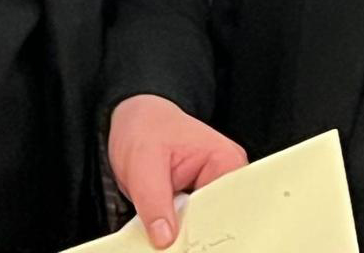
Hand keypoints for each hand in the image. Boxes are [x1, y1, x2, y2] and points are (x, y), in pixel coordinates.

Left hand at [108, 94, 246, 248]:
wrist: (134, 122)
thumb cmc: (144, 129)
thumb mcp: (142, 162)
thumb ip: (154, 201)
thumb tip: (165, 238)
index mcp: (226, 159)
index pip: (229, 208)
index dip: (207, 230)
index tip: (183, 241)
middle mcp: (226, 175)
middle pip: (219, 222)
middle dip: (193, 235)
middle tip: (166, 237)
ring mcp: (213, 190)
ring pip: (205, 228)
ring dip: (184, 235)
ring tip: (163, 231)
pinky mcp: (198, 203)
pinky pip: (194, 228)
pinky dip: (179, 234)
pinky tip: (164, 231)